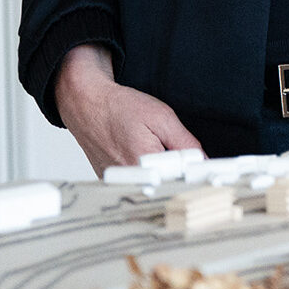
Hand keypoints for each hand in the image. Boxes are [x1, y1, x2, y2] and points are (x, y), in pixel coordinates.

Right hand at [53, 44, 203, 175]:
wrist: (87, 105)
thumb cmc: (119, 108)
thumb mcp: (162, 118)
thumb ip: (185, 143)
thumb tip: (201, 161)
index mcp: (141, 164)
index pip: (180, 178)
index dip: (191, 167)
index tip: (194, 162)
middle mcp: (126, 178)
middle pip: (165, 182)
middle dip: (174, 169)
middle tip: (168, 150)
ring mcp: (115, 182)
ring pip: (150, 183)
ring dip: (158, 170)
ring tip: (149, 148)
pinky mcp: (110, 181)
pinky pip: (135, 180)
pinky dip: (143, 170)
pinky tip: (137, 153)